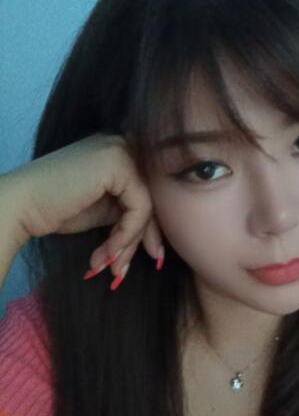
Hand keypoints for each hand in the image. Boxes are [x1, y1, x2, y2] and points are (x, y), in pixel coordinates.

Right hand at [0, 132, 163, 283]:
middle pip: (151, 199)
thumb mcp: (106, 211)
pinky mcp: (118, 162)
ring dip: (129, 243)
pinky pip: (139, 208)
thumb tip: (160, 245)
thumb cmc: (56, 208)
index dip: (149, 229)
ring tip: (111, 267)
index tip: (151, 258)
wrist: (20, 206)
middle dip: (141, 240)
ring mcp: (121, 149)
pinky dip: (126, 235)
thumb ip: (131, 214)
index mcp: (121, 153)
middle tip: (125, 271)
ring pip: (147, 206)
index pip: (149, 193)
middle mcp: (124, 144)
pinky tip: (108, 252)